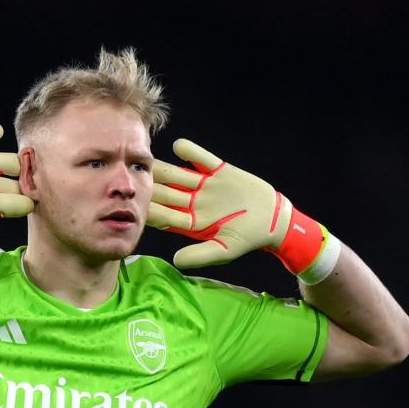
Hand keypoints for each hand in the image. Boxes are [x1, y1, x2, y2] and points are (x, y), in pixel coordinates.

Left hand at [147, 139, 292, 268]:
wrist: (274, 220)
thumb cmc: (248, 238)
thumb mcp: (225, 250)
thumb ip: (200, 255)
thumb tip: (176, 261)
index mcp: (193, 222)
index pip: (167, 216)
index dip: (152, 211)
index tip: (137, 206)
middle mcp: (195, 203)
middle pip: (168, 194)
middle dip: (152, 187)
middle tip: (134, 178)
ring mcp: (206, 186)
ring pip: (180, 175)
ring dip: (164, 169)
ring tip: (149, 159)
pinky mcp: (220, 171)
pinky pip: (203, 159)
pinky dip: (192, 151)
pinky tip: (178, 146)